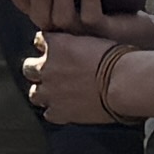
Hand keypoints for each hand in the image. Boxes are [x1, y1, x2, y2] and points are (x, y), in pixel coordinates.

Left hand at [23, 26, 153, 128]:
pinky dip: (57, 112)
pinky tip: (68, 110)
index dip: (48, 47)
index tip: (58, 52)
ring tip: (59, 95)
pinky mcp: (59, 112)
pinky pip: (49, 114)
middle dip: (38, 71)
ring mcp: (50, 91)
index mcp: (56, 44)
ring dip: (44, 93)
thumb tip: (82, 47)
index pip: (39, 41)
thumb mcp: (97, 39)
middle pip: (28, 68)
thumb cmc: (120, 58)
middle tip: (53, 75)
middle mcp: (47, 67)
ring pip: (35, 94)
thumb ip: (80, 43)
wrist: (125, 82)